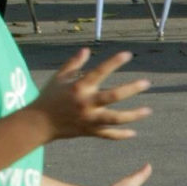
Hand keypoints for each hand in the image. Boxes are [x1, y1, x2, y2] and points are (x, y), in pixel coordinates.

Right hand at [29, 48, 151, 140]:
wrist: (38, 123)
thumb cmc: (49, 97)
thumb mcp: (58, 78)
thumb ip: (73, 64)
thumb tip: (86, 50)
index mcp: (78, 87)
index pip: (99, 72)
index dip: (114, 62)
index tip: (128, 54)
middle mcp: (85, 103)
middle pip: (113, 96)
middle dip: (131, 89)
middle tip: (147, 83)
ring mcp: (88, 119)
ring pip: (115, 119)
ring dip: (133, 115)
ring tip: (148, 110)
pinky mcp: (89, 131)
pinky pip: (107, 135)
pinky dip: (120, 135)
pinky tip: (133, 133)